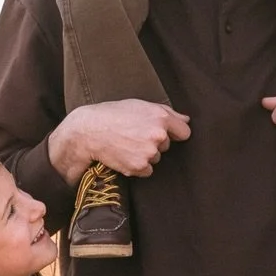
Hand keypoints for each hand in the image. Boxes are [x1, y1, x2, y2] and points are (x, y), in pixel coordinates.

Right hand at [47, 100, 190, 181]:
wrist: (89, 131)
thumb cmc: (113, 114)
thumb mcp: (139, 105)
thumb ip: (167, 112)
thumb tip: (186, 120)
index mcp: (161, 118)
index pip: (184, 132)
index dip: (175, 133)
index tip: (166, 133)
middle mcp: (158, 135)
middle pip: (167, 146)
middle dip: (154, 142)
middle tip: (134, 135)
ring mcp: (149, 153)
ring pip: (156, 158)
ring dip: (145, 154)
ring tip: (126, 144)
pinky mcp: (140, 167)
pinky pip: (147, 170)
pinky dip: (138, 166)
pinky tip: (124, 154)